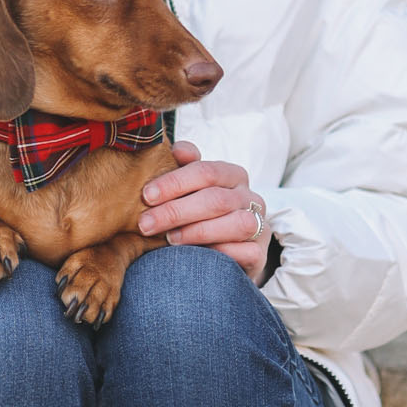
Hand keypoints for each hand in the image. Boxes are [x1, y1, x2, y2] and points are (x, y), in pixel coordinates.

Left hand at [139, 141, 271, 283]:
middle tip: (146, 223)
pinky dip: (220, 252)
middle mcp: (250, 197)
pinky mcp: (260, 254)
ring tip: (169, 239)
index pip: (206, 171)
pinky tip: (196, 255)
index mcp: (233, 175)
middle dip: (176, 211)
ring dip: (197, 232)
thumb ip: (183, 167)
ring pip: (236, 224)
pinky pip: (245, 251)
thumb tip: (178, 150)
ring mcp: (259, 226)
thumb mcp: (190, 188)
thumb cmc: (200, 214)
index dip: (174, 182)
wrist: (223, 252)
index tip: (147, 195)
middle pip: (216, 199)